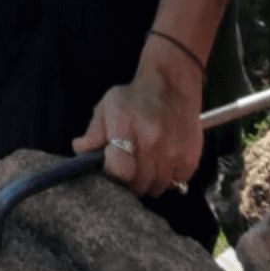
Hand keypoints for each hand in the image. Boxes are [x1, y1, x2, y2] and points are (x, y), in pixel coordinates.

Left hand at [70, 57, 202, 197]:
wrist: (172, 83)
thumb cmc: (136, 96)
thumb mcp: (108, 105)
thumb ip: (94, 131)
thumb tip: (80, 149)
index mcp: (127, 126)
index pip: (118, 167)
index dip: (113, 172)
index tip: (113, 166)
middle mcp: (152, 141)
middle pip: (138, 183)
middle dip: (129, 182)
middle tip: (128, 169)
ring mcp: (173, 151)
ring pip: (157, 187)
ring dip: (149, 181)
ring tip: (145, 165)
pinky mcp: (190, 157)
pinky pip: (176, 182)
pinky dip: (168, 178)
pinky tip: (162, 162)